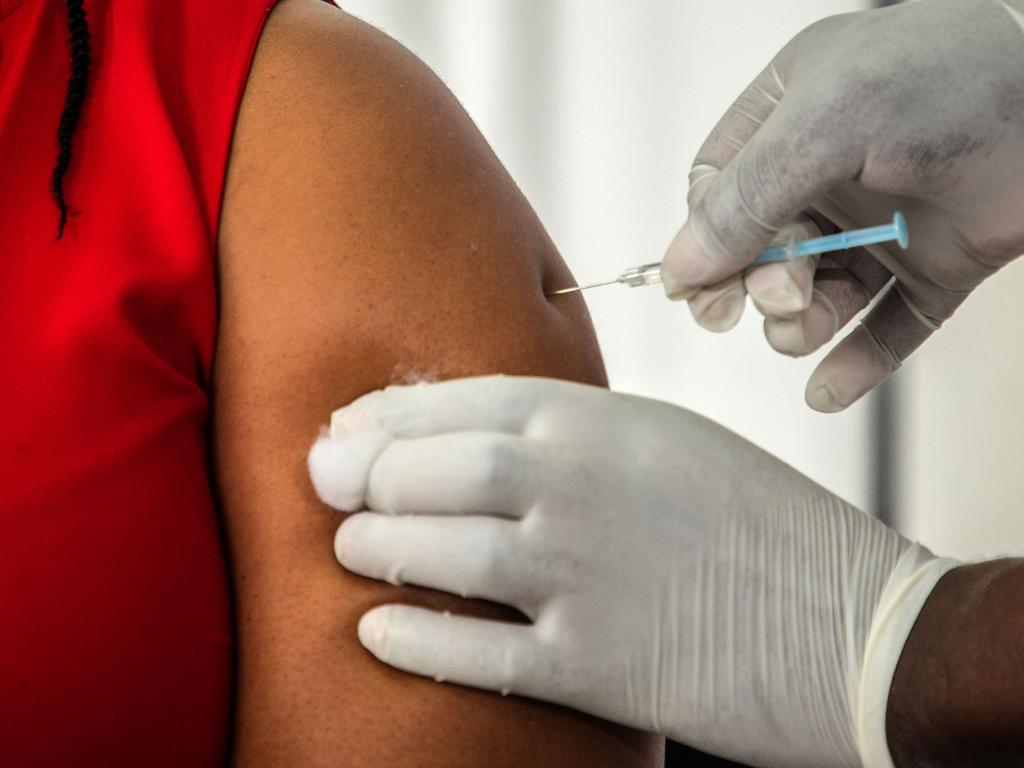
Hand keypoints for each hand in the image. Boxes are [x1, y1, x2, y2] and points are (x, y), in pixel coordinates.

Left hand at [308, 375, 959, 767]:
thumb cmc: (764, 523)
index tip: (347, 425)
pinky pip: (477, 653)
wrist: (859, 627)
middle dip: (365, 472)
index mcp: (608, 423)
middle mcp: (585, 488)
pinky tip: (374, 629)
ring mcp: (586, 576)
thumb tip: (479, 441)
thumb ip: (581, 436)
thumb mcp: (674, 442)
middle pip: (440, 470)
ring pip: (445, 553)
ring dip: (379, 546)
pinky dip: (416, 640)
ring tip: (347, 544)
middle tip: (323, 480)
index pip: (467, 401)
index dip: (391, 414)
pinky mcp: (596, 666)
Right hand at [661, 0, 1023, 412]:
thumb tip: (680, 267)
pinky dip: (854, 362)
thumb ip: (745, 197)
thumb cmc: (951, 80)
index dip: (704, 241)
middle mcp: (828, 172)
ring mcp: (880, 222)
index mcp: (792, 116)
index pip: (718, 189)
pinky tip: (828, 391)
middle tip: (772, 299)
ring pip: (814, 294)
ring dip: (798, 324)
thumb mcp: (824, 122)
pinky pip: (882, 325)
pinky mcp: (931, 267)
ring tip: (804, 327)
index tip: (698, 286)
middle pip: (760, 250)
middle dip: (757, 285)